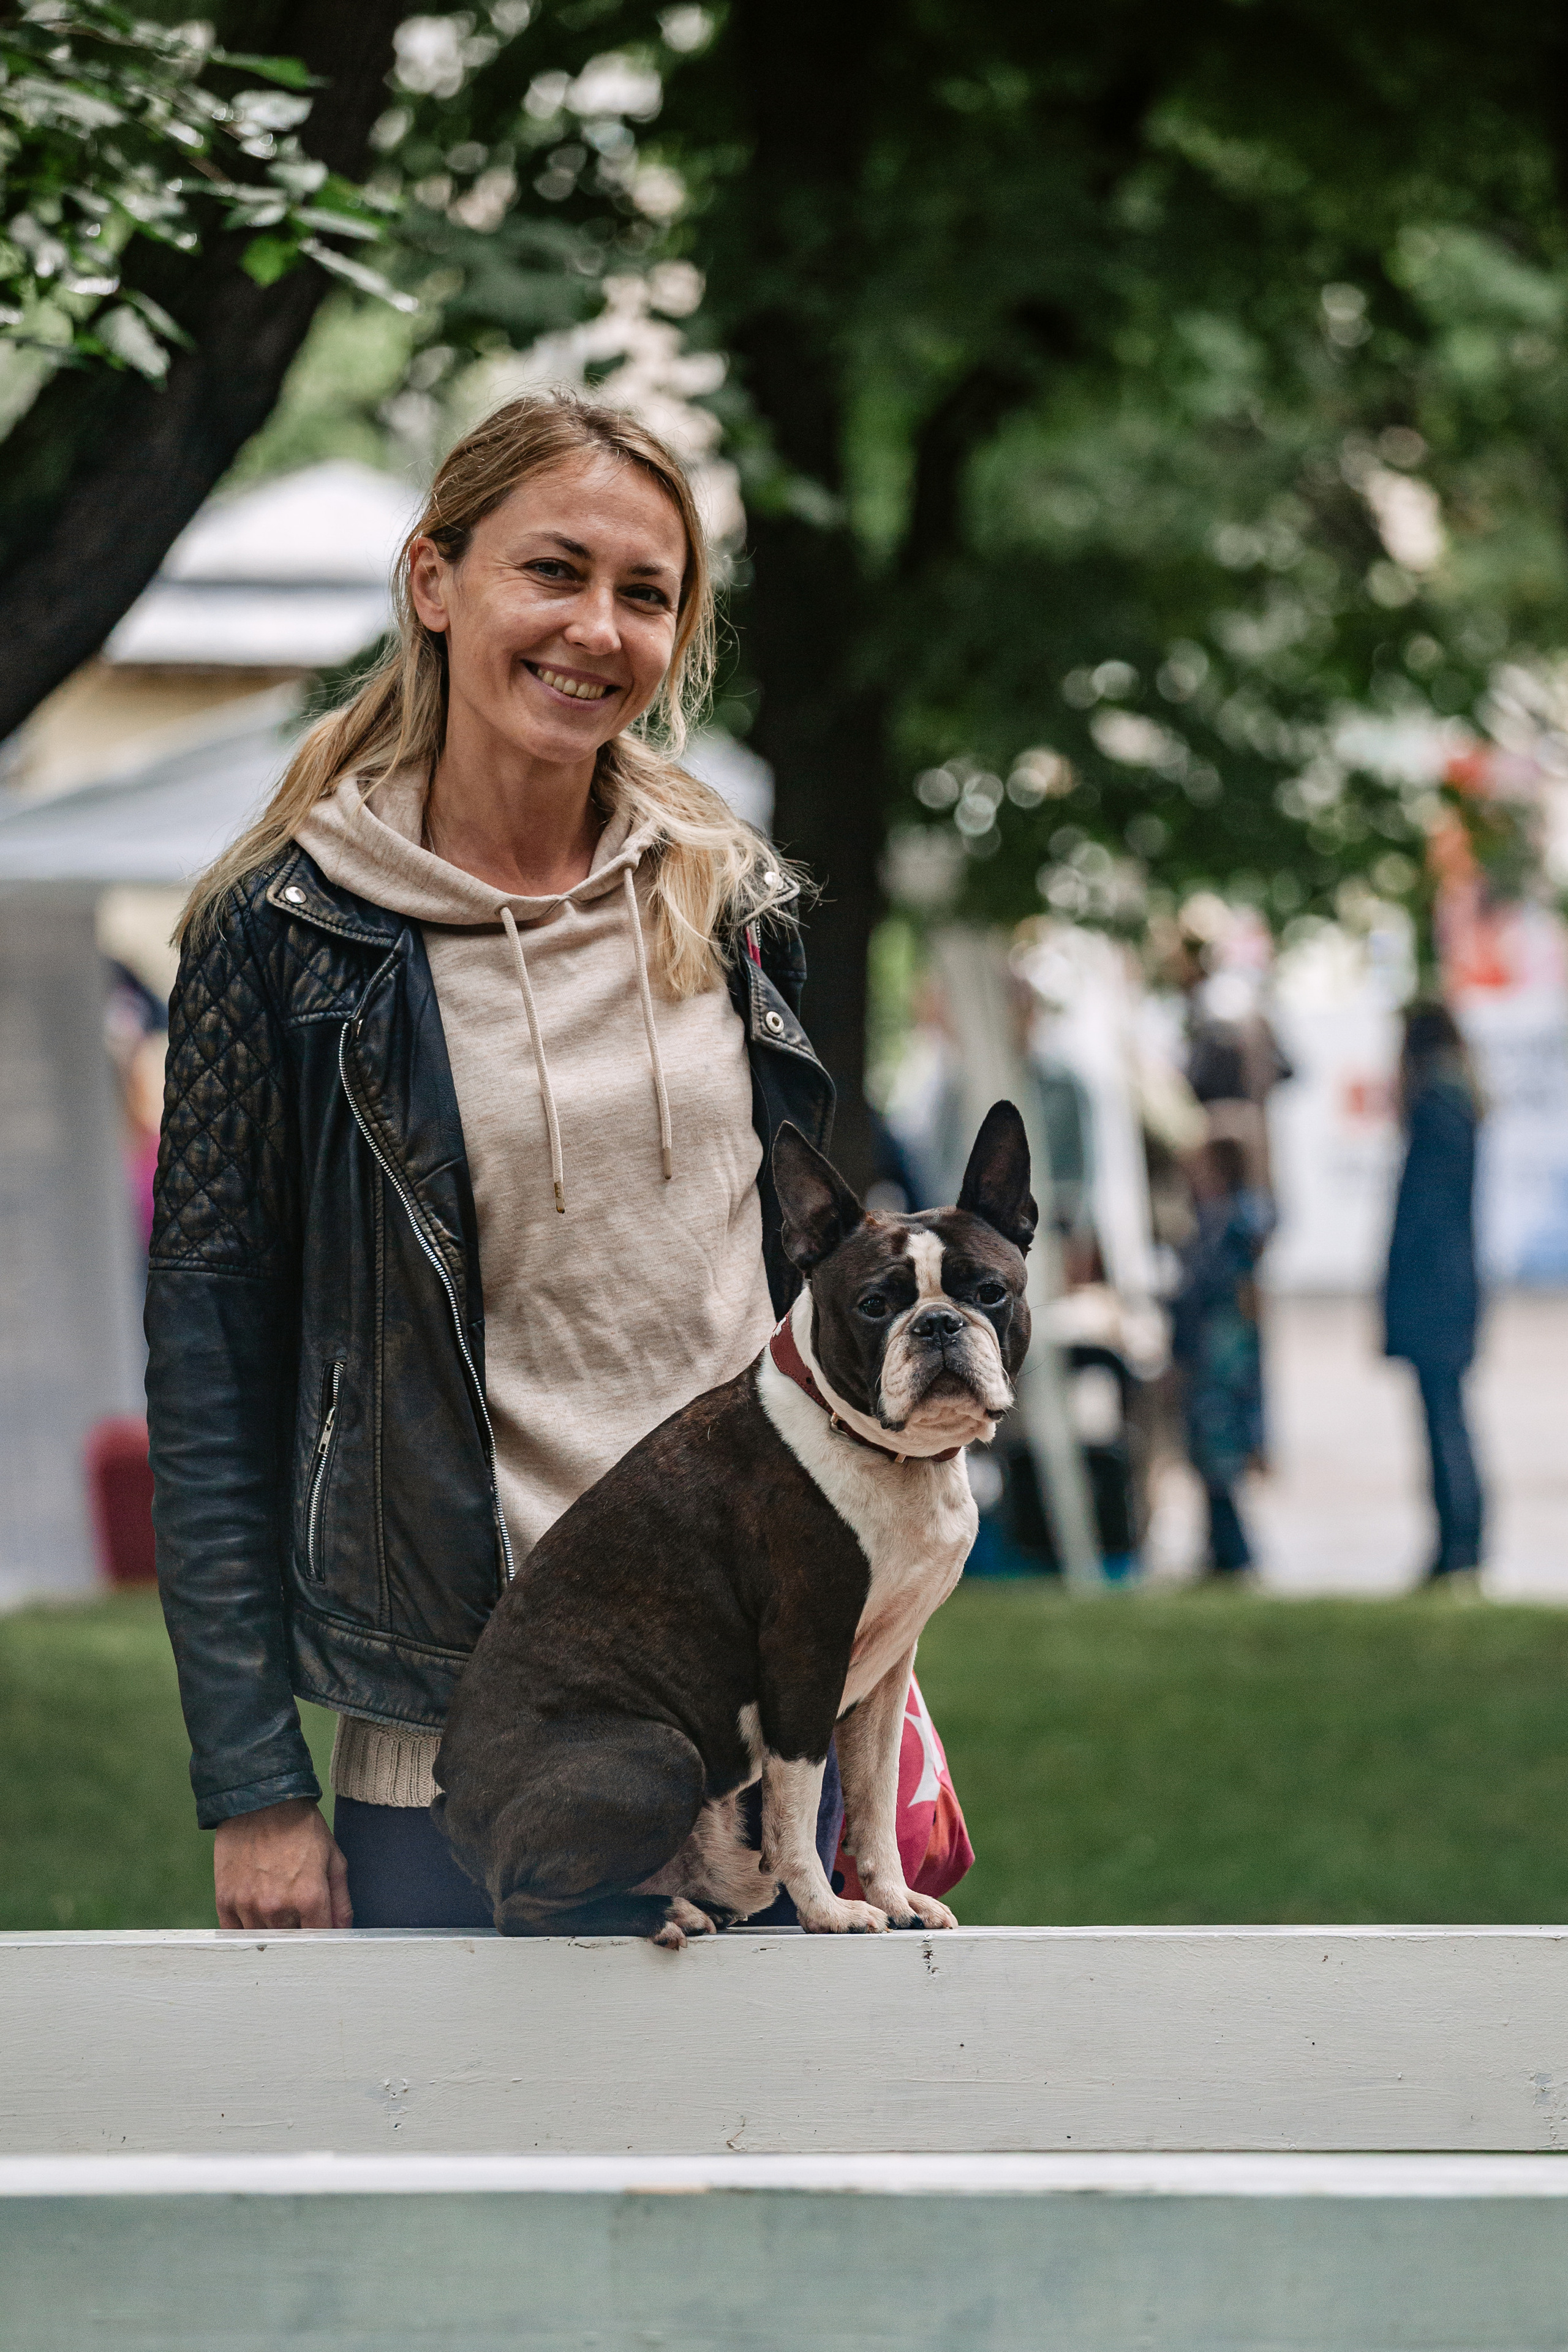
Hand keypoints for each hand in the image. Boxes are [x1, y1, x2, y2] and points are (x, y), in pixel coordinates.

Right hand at [213, 1797, 351, 1928]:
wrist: (260, 1801)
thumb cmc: (301, 1826)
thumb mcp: (333, 1858)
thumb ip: (340, 1901)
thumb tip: (341, 1932)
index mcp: (309, 1897)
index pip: (319, 1939)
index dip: (323, 1938)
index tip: (321, 1931)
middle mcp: (277, 1907)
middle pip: (291, 1942)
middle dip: (298, 1932)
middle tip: (298, 1912)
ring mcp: (248, 1906)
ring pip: (263, 1939)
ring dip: (272, 1930)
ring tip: (275, 1904)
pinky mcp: (225, 1901)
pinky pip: (236, 1933)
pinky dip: (246, 1929)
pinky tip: (254, 1912)